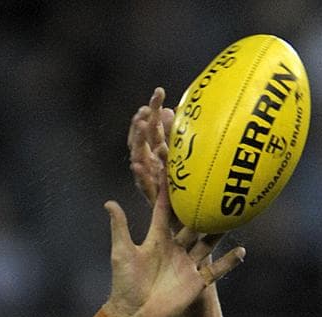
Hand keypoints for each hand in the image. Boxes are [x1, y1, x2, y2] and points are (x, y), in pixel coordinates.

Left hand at [101, 181, 243, 316]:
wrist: (133, 315)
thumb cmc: (124, 283)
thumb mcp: (122, 252)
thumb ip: (120, 227)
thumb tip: (109, 202)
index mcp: (157, 238)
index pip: (166, 210)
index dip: (170, 191)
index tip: (178, 170)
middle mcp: (175, 248)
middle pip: (193, 223)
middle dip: (203, 207)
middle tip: (216, 187)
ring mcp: (187, 264)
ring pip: (208, 243)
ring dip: (221, 231)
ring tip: (236, 215)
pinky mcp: (196, 282)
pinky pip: (216, 270)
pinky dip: (229, 262)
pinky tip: (242, 251)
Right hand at [128, 87, 175, 206]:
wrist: (185, 220)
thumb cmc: (183, 189)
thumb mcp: (181, 157)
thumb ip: (175, 136)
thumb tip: (171, 110)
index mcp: (156, 153)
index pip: (152, 127)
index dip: (153, 109)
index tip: (159, 92)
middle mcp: (150, 164)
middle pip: (141, 140)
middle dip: (141, 123)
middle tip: (144, 108)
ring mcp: (149, 179)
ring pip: (139, 158)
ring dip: (137, 141)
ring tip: (139, 124)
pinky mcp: (152, 196)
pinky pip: (144, 185)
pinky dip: (139, 174)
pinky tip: (136, 163)